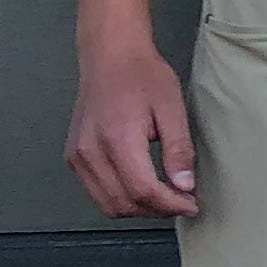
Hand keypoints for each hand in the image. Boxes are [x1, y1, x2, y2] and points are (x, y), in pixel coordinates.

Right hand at [67, 31, 198, 217]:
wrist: (110, 56)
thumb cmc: (142, 75)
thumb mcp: (172, 108)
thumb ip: (178, 150)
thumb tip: (184, 186)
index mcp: (117, 138)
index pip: (143, 190)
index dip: (170, 205)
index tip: (191, 204)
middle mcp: (90, 151)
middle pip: (124, 203)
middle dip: (157, 211)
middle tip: (182, 202)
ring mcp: (77, 156)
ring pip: (107, 204)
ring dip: (139, 209)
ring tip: (165, 198)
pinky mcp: (74, 157)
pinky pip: (97, 191)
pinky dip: (120, 198)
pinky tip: (142, 187)